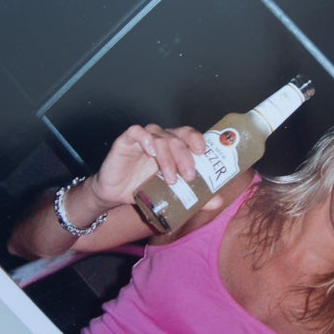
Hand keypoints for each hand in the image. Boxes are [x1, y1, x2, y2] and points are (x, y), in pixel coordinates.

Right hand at [87, 124, 205, 207]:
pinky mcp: (125, 142)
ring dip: (168, 158)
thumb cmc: (146, 189)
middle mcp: (161, 139)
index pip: (189, 135)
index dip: (197, 139)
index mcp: (174, 146)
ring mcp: (143, 139)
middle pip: (177, 138)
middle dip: (186, 157)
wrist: (115, 196)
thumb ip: (195, 196)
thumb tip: (217, 202)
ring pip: (160, 138)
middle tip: (189, 176)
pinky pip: (136, 132)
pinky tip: (151, 152)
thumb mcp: (172, 193)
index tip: (204, 153)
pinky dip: (145, 139)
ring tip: (171, 179)